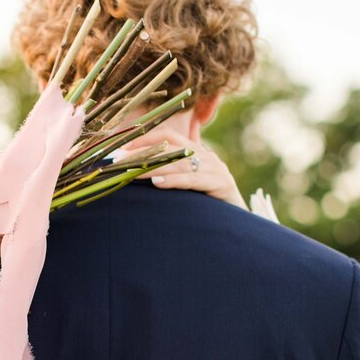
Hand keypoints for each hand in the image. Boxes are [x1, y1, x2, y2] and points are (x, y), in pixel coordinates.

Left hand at [117, 127, 244, 208]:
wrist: (240, 224)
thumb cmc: (208, 206)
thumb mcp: (186, 188)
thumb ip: (168, 176)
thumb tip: (135, 174)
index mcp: (197, 153)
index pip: (168, 135)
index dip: (145, 137)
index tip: (121, 145)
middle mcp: (206, 157)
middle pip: (172, 145)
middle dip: (144, 150)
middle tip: (120, 159)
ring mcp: (216, 169)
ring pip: (180, 163)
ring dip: (153, 166)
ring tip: (132, 170)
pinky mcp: (222, 185)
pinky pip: (195, 180)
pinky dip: (175, 180)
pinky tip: (158, 183)